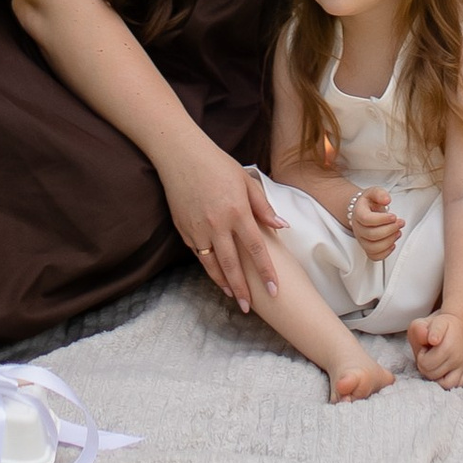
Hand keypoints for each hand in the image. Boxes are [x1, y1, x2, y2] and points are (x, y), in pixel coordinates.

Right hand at [158, 135, 284, 310]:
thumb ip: (263, 207)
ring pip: (212, 265)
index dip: (266, 272)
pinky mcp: (184, 229)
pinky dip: (208, 267)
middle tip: (249, 308)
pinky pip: (199, 254)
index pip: (256, 249)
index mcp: (237, 211)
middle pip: (233, 265)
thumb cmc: (218, 164)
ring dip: (223, 283)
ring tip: (233, 297)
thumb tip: (282, 227)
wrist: (181, 155)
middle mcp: (218, 224)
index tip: (274, 290)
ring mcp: (198, 229)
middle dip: (243, 289)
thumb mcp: (246, 181)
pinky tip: (216, 275)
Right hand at [347, 185, 404, 258]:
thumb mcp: (374, 192)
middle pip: (371, 235)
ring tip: (398, 232)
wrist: (362, 211)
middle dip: (390, 229)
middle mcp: (358, 228)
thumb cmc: (369, 203)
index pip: (366, 219)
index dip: (381, 219)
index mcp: (358, 213)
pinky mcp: (367, 248)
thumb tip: (386, 199)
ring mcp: (362, 240)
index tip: (393, 216)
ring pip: (373, 247)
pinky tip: (393, 243)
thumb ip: (380, 193)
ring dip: (389, 241)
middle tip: (400, 223)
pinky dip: (385, 253)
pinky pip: (374, 256)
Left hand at [409, 310, 462, 386]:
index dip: (421, 355)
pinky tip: (442, 371)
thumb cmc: (438, 325)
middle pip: (432, 374)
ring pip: (444, 384)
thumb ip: (421, 328)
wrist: (459, 323)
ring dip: (435, 375)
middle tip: (429, 353)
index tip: (426, 346)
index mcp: (448, 346)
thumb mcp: (424, 321)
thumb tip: (432, 340)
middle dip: (425, 365)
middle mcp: (457, 358)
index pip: (426, 364)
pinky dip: (447, 382)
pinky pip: (455, 386)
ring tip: (435, 363)